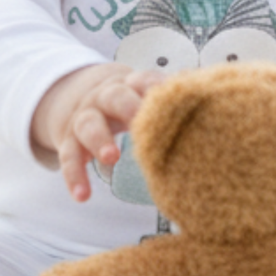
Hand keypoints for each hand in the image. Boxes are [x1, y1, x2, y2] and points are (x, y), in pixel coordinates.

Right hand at [30, 64, 159, 202]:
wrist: (76, 93)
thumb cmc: (123, 98)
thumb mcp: (140, 91)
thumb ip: (164, 98)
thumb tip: (207, 94)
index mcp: (127, 84)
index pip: (142, 80)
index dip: (154, 87)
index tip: (166, 95)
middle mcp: (104, 98)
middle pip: (114, 97)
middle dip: (128, 108)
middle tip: (139, 121)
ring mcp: (83, 118)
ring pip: (89, 126)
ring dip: (100, 140)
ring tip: (112, 158)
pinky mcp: (68, 142)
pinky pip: (69, 159)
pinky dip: (75, 177)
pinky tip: (82, 196)